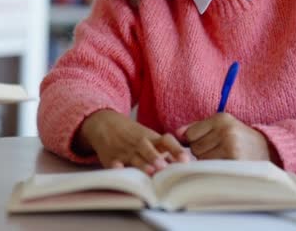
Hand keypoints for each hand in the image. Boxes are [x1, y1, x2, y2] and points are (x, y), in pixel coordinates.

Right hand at [74, 109, 189, 174]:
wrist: (105, 124)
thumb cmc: (134, 135)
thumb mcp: (150, 138)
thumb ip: (167, 152)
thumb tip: (190, 164)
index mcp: (152, 138)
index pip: (166, 141)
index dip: (176, 149)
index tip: (186, 160)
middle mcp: (139, 143)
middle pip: (148, 149)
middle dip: (156, 157)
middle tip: (164, 166)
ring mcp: (125, 150)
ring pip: (134, 157)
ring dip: (142, 164)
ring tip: (150, 171)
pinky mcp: (111, 157)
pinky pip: (113, 162)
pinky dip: (116, 166)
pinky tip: (119, 169)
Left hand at [176, 113, 272, 160]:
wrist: (269, 151)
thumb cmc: (239, 138)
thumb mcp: (221, 126)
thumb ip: (197, 127)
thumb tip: (176, 133)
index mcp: (221, 119)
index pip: (190, 134)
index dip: (194, 141)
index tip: (207, 143)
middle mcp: (226, 131)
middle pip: (194, 148)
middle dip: (201, 153)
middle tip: (218, 152)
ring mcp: (231, 147)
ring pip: (201, 160)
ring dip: (207, 163)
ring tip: (222, 159)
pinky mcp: (234, 162)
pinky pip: (211, 168)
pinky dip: (214, 170)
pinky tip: (223, 167)